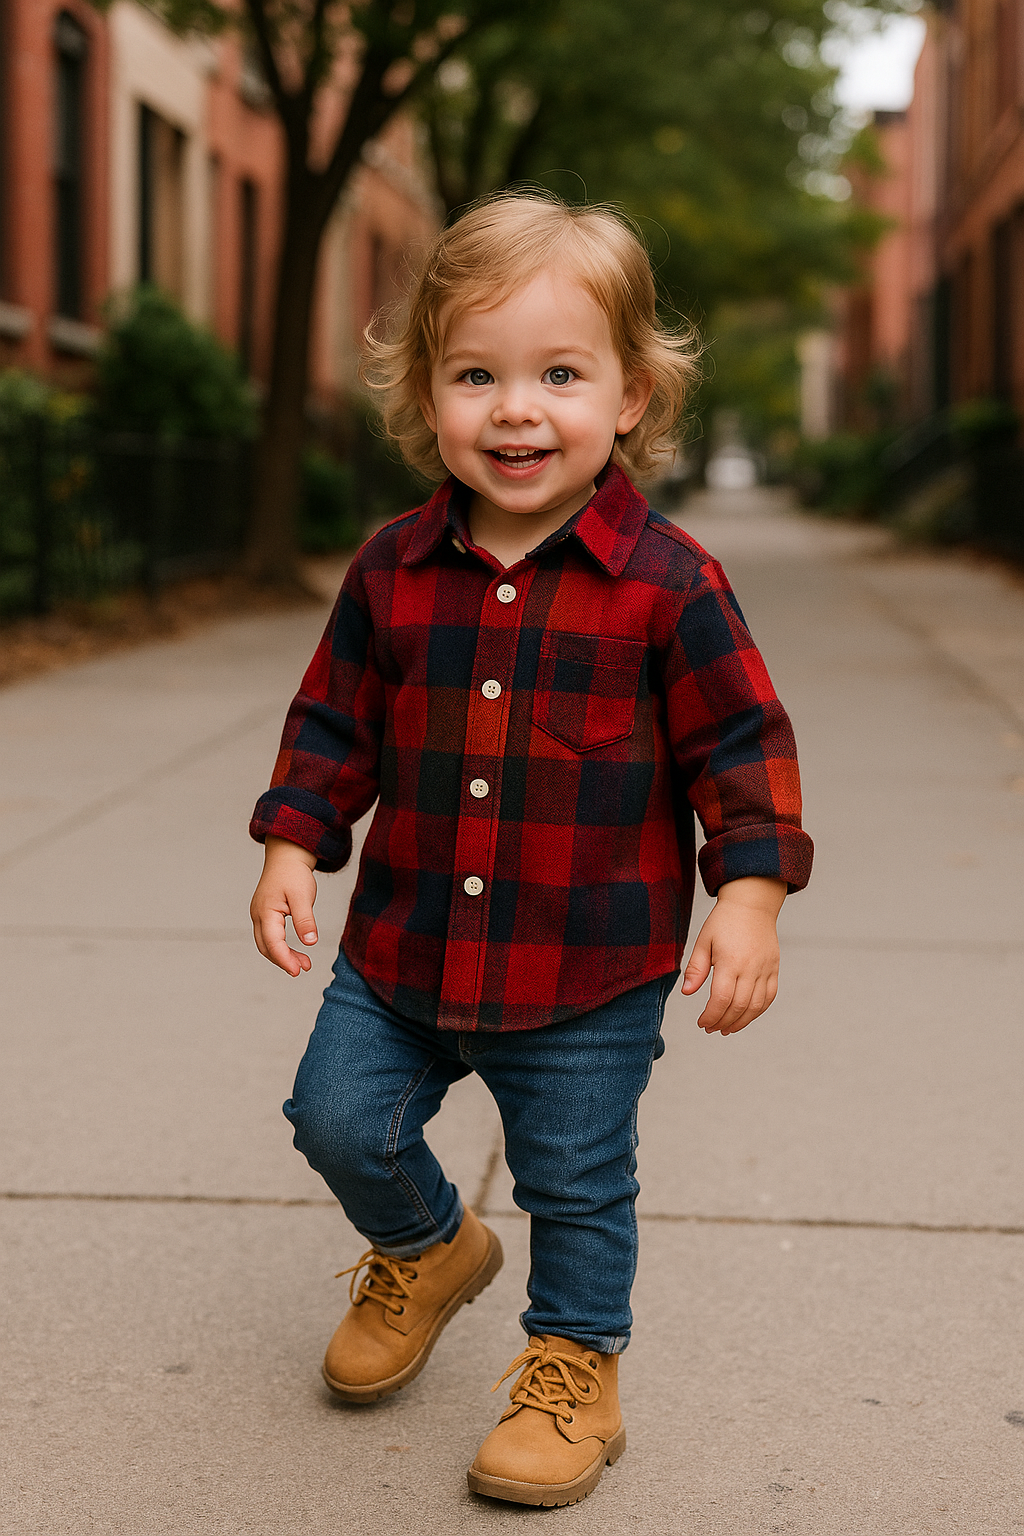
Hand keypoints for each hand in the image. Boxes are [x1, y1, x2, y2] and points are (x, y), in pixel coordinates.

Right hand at [250, 836, 319, 975]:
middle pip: (266, 947)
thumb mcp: (303, 895)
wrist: (287, 856)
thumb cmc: (294, 873)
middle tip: (303, 969)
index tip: (298, 971)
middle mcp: (258, 915)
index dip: (284, 959)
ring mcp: (260, 915)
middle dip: (283, 961)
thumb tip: (310, 942)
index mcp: (265, 912)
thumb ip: (305, 919)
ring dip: (283, 956)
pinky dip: (281, 947)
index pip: (272, 943)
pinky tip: (295, 951)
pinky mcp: (266, 914)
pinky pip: (269, 936)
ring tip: (304, 963)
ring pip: (267, 943)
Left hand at [681, 877, 785, 1035]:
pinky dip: (758, 1011)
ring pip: (756, 1006)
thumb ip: (695, 969)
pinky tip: (745, 1016)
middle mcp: (751, 967)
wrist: (752, 904)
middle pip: (739, 1006)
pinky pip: (769, 997)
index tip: (702, 1023)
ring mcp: (765, 969)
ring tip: (727, 1029)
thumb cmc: (724, 921)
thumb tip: (686, 993)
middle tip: (711, 1028)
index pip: (721, 999)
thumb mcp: (703, 941)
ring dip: (741, 1022)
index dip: (711, 1016)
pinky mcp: (774, 968)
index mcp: (731, 961)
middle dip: (723, 1022)